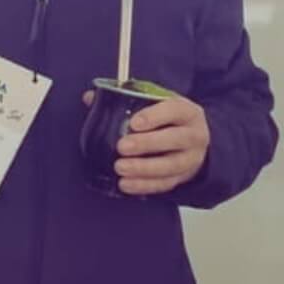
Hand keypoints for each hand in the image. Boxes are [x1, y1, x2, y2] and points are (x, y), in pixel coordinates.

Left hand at [82, 90, 209, 195]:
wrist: (192, 139)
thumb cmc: (167, 118)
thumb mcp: (153, 102)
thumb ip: (124, 98)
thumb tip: (89, 98)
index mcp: (187, 112)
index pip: (174, 110)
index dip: (155, 116)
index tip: (133, 123)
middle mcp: (194, 135)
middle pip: (175, 140)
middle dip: (147, 144)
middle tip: (121, 147)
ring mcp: (191, 158)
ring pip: (171, 165)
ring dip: (144, 169)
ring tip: (119, 168)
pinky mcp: (183, 177)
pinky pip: (165, 184)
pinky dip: (145, 185)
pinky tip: (125, 184)